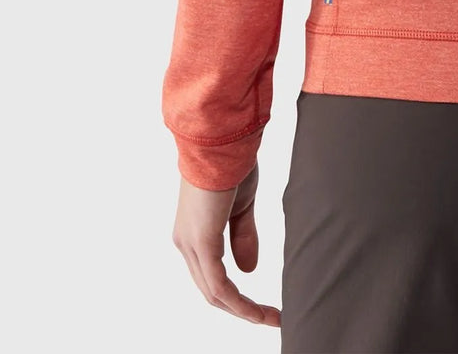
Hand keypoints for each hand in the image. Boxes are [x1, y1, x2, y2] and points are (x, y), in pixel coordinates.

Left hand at [172, 164, 279, 325]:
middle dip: (242, 309)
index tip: (264, 304)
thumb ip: (242, 237)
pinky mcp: (201, 241)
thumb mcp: (242, 206)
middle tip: (271, 318)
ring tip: (270, 319)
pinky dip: (239, 302)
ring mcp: (190, 243)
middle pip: (211, 290)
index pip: (212, 276)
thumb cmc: (232, 162)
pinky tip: (256, 311)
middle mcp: (186, 242)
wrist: (224, 138)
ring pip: (213, 293)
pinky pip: (219, 285)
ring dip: (243, 311)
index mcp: (194, 232)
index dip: (237, 295)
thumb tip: (248, 271)